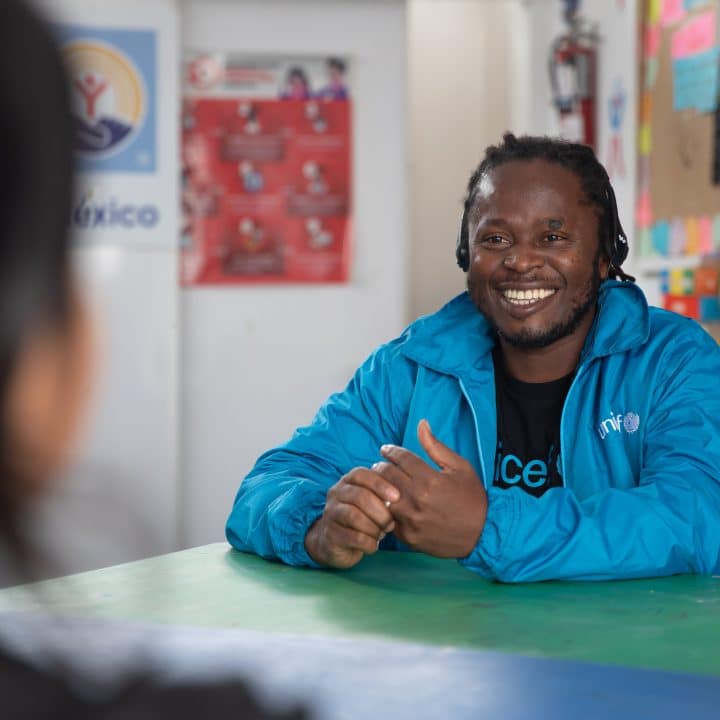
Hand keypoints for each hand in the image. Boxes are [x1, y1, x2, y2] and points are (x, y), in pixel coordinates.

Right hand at [304, 467, 399, 568]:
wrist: (336, 543)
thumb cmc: (361, 518)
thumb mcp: (370, 502)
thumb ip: (381, 496)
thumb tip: (398, 499)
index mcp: (347, 482)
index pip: (361, 474)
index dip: (379, 484)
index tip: (396, 497)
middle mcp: (336, 494)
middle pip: (359, 496)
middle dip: (380, 511)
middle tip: (390, 523)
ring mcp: (330, 514)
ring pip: (354, 516)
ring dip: (373, 527)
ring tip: (381, 534)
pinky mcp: (330, 534)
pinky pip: (353, 537)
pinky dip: (368, 542)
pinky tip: (373, 545)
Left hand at [375, 419, 486, 557]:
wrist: (482, 535)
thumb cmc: (472, 498)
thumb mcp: (460, 467)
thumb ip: (436, 446)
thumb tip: (421, 423)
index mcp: (430, 480)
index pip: (400, 458)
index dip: (391, 451)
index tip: (386, 450)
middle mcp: (417, 500)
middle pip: (386, 475)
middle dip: (380, 466)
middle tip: (381, 464)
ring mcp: (411, 520)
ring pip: (381, 497)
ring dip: (379, 487)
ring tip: (381, 483)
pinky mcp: (408, 536)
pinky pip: (386, 518)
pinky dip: (384, 508)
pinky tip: (387, 503)